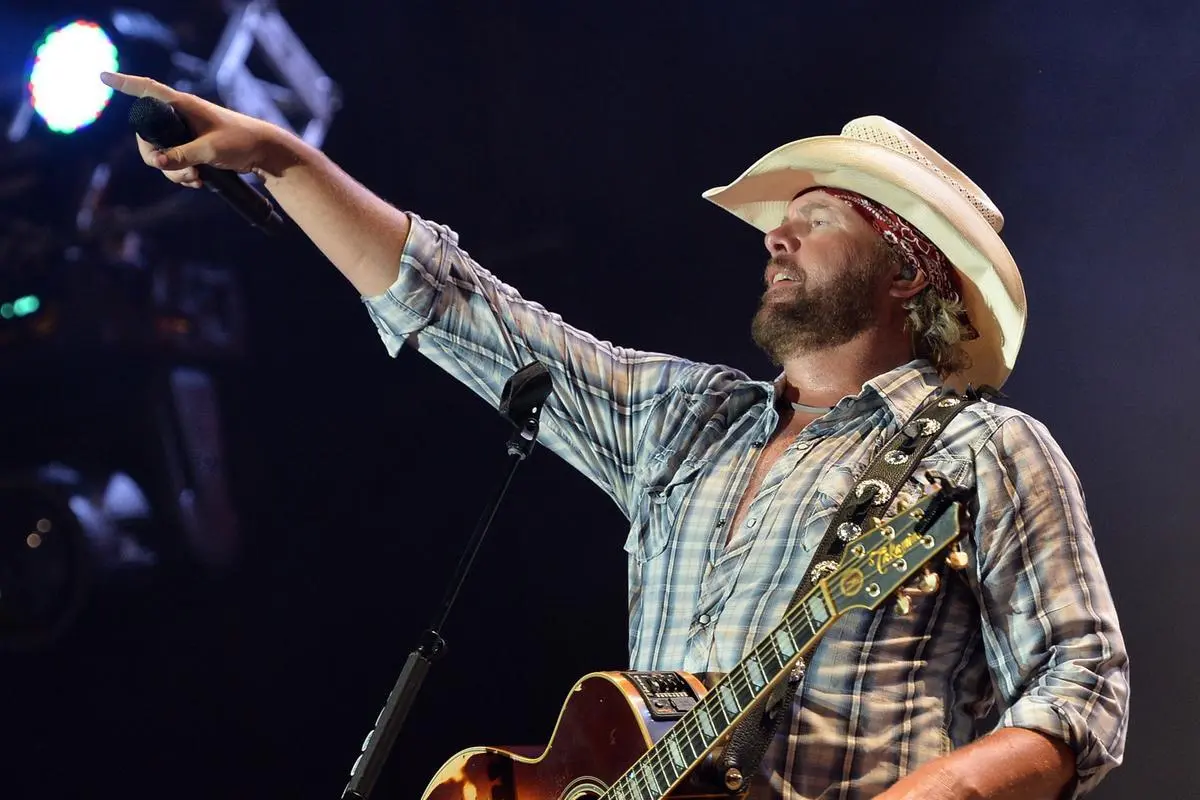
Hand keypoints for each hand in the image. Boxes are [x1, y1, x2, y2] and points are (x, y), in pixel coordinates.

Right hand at [99, 71, 292, 187]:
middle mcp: (181, 116)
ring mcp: (186, 133)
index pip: (148, 90)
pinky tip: (199, 182)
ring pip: (162, 155)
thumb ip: (183, 156)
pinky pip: (175, 163)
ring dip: (174, 172)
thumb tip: (157, 162)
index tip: (103, 76)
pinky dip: (182, 175)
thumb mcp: (210, 150)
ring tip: (196, 180)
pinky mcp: (192, 148)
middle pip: (148, 136)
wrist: (264, 154)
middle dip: (158, 159)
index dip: (125, 84)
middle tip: (177, 172)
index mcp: (183, 105)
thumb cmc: (241, 142)